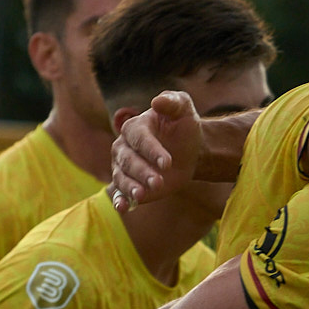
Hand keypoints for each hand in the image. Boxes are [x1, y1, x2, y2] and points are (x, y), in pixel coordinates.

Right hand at [112, 92, 203, 207]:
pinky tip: (123, 208)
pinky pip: (119, 194)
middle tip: (158, 182)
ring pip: (122, 178)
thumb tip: (158, 101)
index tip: (167, 162)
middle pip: (128, 160)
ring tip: (143, 194)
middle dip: (143, 171)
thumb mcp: (183, 108)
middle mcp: (123, 147)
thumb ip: (172, 101)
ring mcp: (123, 167)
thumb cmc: (183, 126)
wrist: (189, 150)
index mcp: (134, 127)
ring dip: (131, 187)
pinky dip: (119, 201)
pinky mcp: (129, 185)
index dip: (152, 150)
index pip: (139, 139)